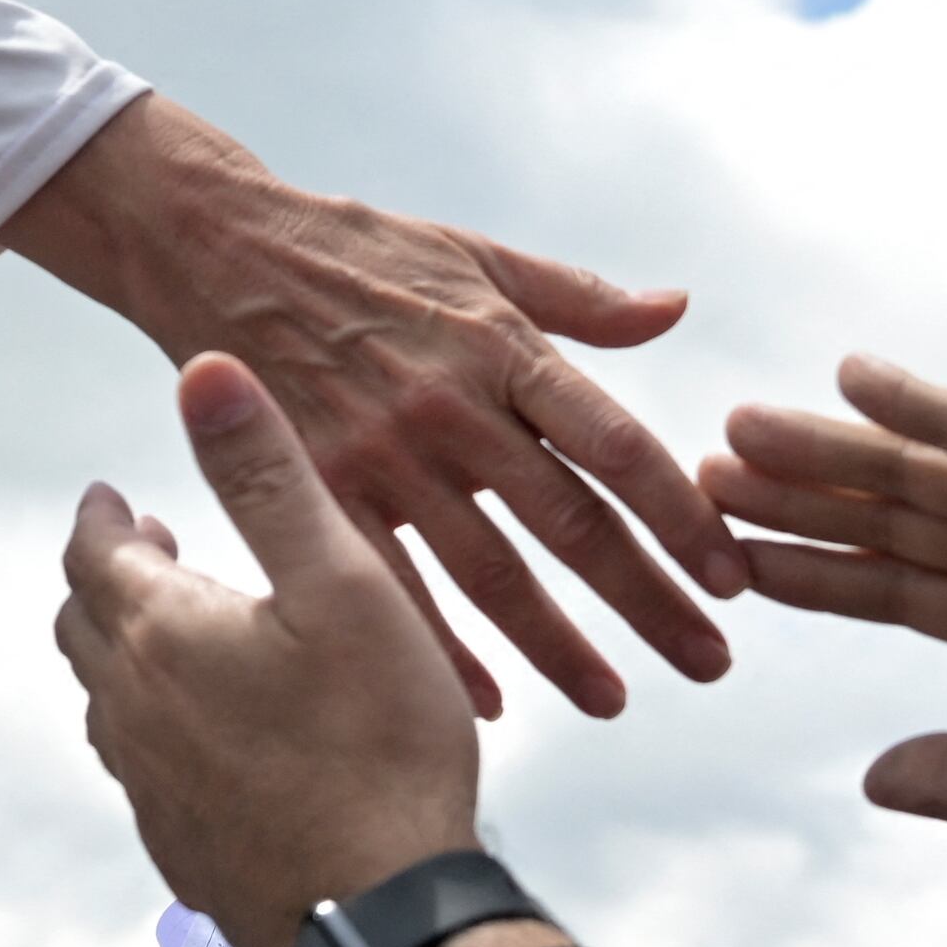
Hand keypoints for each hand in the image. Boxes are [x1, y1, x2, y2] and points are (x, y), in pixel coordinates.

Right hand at [4, 96, 741, 720]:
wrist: (215, 245)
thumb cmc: (357, 248)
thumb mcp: (475, 254)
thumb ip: (578, 298)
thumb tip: (675, 310)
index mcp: (502, 346)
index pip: (615, 444)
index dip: (680, 515)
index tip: (731, 576)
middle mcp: (451, 407)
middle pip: (570, 525)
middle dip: (649, 601)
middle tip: (710, 664)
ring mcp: (382, 455)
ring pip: (487, 570)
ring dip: (556, 645)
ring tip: (613, 700)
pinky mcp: (317, 488)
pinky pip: (387, 585)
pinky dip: (435, 649)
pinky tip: (480, 701)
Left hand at [55, 354, 487, 946]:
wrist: (383, 919)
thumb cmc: (379, 744)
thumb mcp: (342, 582)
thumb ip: (268, 474)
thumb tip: (202, 369)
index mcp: (157, 632)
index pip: (92, 552)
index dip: (101, 516)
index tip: (113, 496)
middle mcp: (130, 710)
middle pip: (85, 624)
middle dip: (109, 576)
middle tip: (150, 548)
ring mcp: (149, 791)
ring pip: (110, 701)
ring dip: (132, 653)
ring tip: (184, 634)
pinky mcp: (179, 854)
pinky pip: (145, 772)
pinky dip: (160, 728)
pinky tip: (214, 736)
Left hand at [700, 355, 946, 858]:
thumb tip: (870, 777)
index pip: (903, 594)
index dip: (819, 577)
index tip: (736, 564)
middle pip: (894, 525)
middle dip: (799, 505)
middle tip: (700, 482)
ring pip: (921, 472)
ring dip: (828, 450)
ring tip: (736, 433)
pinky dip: (920, 400)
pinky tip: (846, 377)